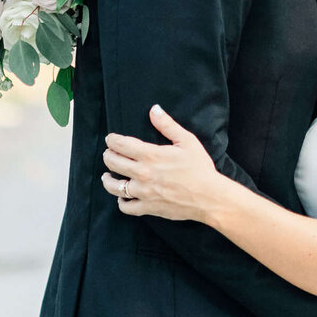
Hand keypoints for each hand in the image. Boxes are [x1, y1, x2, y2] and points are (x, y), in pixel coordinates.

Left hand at [102, 106, 219, 220]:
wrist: (209, 197)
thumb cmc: (200, 168)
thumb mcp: (187, 141)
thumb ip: (168, 125)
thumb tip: (154, 109)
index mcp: (151, 155)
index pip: (121, 144)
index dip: (112, 140)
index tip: (110, 139)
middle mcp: (143, 173)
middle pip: (113, 163)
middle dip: (108, 156)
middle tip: (108, 153)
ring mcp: (144, 192)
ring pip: (114, 186)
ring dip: (107, 180)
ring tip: (107, 176)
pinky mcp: (148, 207)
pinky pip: (126, 207)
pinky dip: (121, 202)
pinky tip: (122, 197)